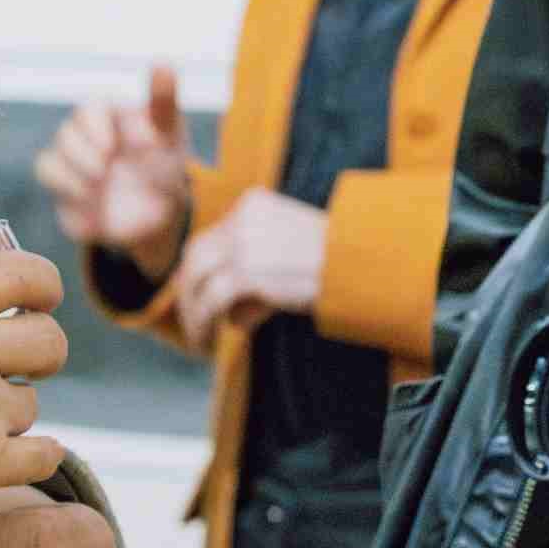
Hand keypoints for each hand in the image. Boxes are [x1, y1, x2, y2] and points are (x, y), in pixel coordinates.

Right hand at [0, 256, 68, 547]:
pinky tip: (4, 462)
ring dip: (12, 414)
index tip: (39, 301)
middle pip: (48, 339)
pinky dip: (30, 459)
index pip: (21, 274)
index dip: (41, 287)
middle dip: (38, 353)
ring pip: (35, 402)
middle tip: (14, 368)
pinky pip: (43, 455)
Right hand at [33, 67, 193, 283]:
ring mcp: (72, 165)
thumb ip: (163, 102)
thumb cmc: (165, 166)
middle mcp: (86, 138)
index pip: (90, 109)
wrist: (158, 216)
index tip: (114, 146)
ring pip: (50, 159)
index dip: (96, 126)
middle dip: (84, 150)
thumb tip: (162, 62)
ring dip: (72, 173)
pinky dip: (67, 190)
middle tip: (106, 165)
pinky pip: (51, 183)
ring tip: (99, 184)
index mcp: (110, 118)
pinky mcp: (63, 190)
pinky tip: (91, 202)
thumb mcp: (171, 134)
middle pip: (67, 133)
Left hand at [172, 187, 327, 346]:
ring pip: (198, 278)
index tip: (197, 297)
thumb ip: (257, 277)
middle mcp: (243, 219)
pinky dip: (204, 323)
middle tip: (190, 321)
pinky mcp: (249, 272)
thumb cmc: (335, 266)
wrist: (359, 265)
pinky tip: (208, 342)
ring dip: (193, 312)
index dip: (200, 271)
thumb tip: (231, 317)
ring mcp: (244, 244)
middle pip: (197, 254)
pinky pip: (213, 300)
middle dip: (189, 291)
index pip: (212, 237)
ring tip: (197, 339)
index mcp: (253, 204)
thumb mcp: (289, 258)